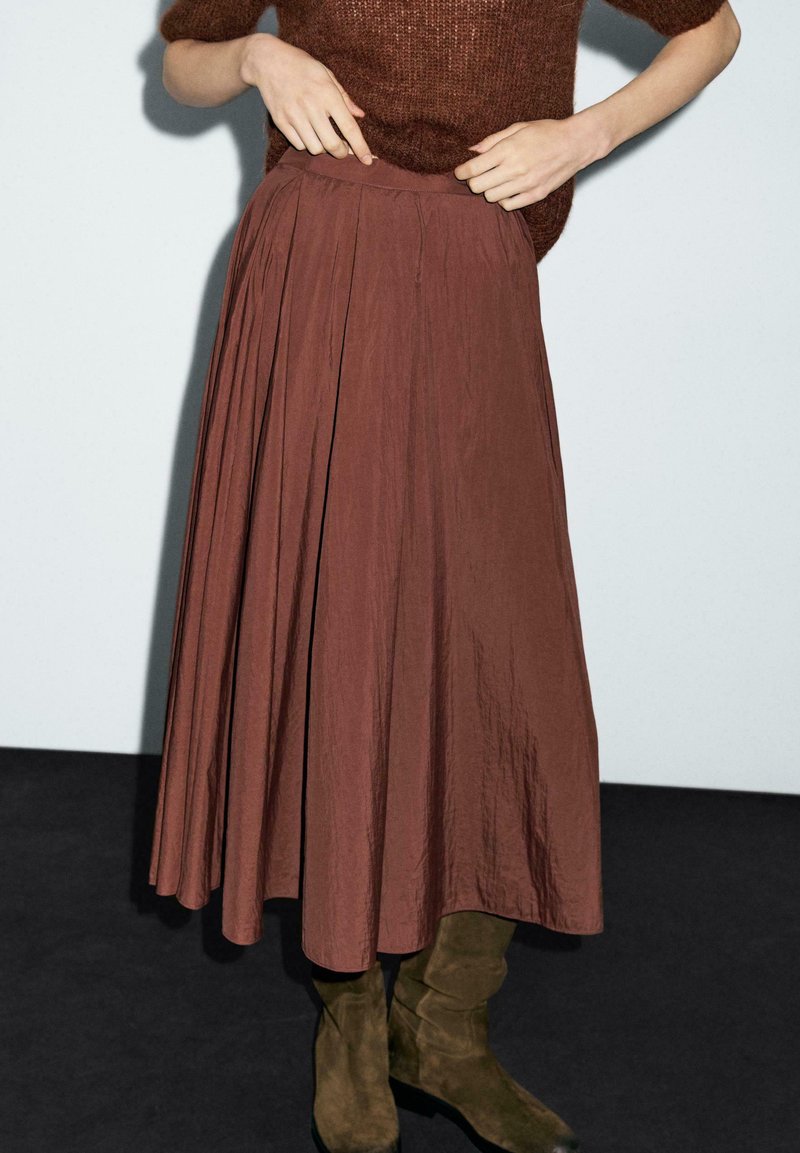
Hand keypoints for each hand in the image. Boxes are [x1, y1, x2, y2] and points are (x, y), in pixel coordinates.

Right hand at [240, 34, 373, 163]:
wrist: (268, 61)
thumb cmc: (302, 67)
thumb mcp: (327, 74)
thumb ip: (344, 97)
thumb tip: (360, 115)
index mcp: (327, 93)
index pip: (349, 127)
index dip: (360, 147)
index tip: (368, 161)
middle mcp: (312, 106)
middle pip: (332, 145)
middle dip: (341, 152)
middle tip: (342, 149)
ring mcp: (294, 115)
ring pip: (315, 148)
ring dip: (322, 148)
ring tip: (322, 137)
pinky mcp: (281, 121)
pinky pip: (299, 145)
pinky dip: (306, 144)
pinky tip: (307, 133)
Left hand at [453, 118, 598, 209]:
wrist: (575, 144)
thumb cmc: (546, 133)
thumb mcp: (517, 128)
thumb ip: (492, 141)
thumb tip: (471, 151)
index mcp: (508, 150)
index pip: (473, 169)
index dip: (461, 173)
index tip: (460, 172)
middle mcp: (515, 168)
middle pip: (478, 187)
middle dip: (473, 182)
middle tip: (477, 176)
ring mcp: (525, 184)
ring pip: (491, 198)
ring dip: (488, 191)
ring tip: (495, 181)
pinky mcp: (535, 195)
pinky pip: (508, 205)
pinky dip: (504, 199)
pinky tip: (508, 189)